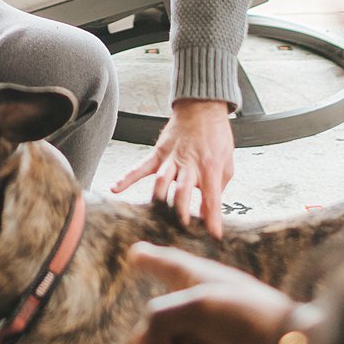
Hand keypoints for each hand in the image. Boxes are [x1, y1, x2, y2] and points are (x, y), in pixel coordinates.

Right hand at [111, 98, 234, 236]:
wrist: (202, 107)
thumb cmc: (217, 135)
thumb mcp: (227, 161)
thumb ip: (219, 185)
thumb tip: (211, 207)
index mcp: (209, 167)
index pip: (211, 198)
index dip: (213, 218)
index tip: (214, 235)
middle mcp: (189, 164)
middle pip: (182, 191)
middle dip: (182, 211)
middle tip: (184, 226)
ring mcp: (171, 158)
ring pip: (162, 180)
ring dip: (160, 199)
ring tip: (159, 214)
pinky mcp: (159, 153)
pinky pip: (141, 167)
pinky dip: (127, 177)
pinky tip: (115, 188)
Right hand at [130, 244, 297, 343]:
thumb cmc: (248, 317)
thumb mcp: (198, 305)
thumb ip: (160, 316)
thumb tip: (142, 340)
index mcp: (196, 275)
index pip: (164, 261)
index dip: (147, 258)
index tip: (135, 254)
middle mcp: (200, 298)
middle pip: (158, 313)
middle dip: (152, 335)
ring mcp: (208, 326)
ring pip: (171, 341)